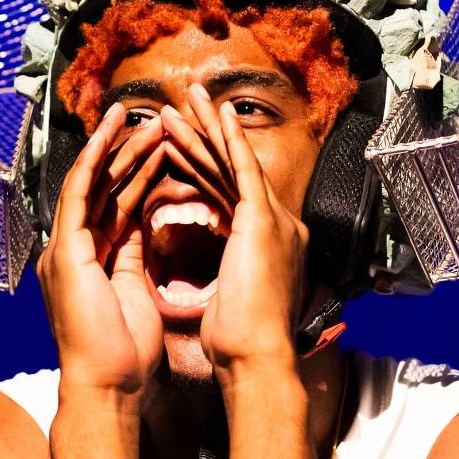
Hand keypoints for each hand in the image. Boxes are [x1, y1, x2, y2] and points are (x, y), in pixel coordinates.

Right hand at [35, 103, 166, 397]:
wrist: (107, 382)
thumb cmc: (126, 352)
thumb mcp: (135, 293)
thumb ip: (134, 259)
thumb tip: (145, 233)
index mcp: (92, 260)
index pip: (116, 205)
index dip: (139, 175)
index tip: (165, 150)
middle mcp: (73, 248)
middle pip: (103, 188)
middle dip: (128, 152)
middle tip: (156, 121)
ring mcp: (65, 246)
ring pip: (91, 181)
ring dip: (114, 145)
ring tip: (139, 115)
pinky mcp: (66, 248)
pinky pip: (81, 190)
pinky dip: (96, 158)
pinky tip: (114, 132)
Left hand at [159, 84, 309, 379]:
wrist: (254, 359)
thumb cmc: (238, 344)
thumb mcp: (229, 300)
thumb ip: (227, 278)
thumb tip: (217, 280)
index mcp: (267, 244)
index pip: (228, 193)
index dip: (203, 166)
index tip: (180, 145)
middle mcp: (278, 225)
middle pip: (232, 170)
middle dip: (206, 136)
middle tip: (185, 104)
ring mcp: (275, 220)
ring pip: (234, 163)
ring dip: (208, 129)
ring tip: (186, 100)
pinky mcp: (263, 221)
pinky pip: (243, 169)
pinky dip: (230, 140)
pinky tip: (217, 114)